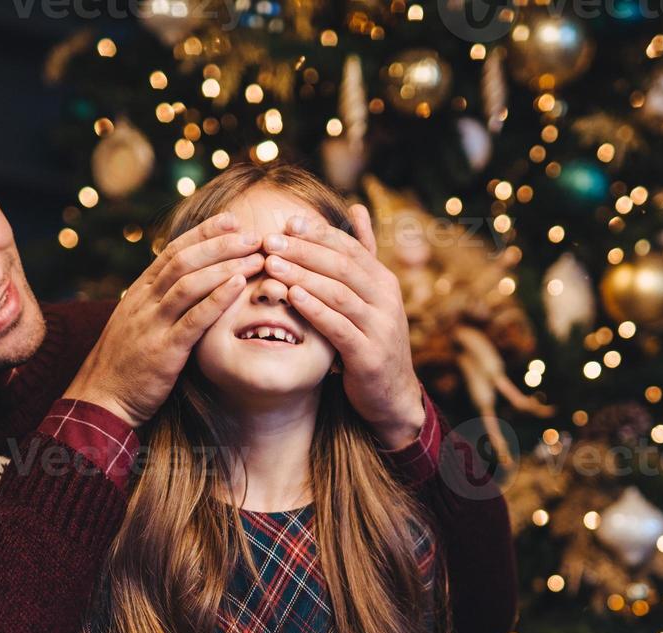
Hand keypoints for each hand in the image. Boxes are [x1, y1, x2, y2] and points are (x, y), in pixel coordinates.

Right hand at [64, 213, 262, 428]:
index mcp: (139, 292)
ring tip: (256, 259)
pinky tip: (239, 287)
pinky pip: (193, 319)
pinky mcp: (164, 350)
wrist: (101, 399)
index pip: (173, 250)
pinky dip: (217, 300)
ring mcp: (152, 324)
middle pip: (184, 260)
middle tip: (254, 236)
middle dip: (221, 244)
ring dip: (226, 267)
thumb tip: (187, 283)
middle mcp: (144, 301)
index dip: (204, 233)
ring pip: (189, 283)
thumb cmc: (126, 364)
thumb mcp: (137, 323)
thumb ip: (159, 302)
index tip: (233, 221)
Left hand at [260, 205, 425, 449]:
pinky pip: (339, 327)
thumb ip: (362, 255)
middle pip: (342, 266)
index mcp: (384, 282)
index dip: (318, 233)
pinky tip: (292, 297)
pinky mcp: (369, 355)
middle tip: (270, 240)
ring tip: (272, 264)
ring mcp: (380, 328)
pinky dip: (315, 310)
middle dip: (303, 251)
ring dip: (303, 276)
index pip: (350, 247)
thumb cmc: (371, 340)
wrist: (392, 395)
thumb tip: (356, 207)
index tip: (287, 222)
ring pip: (339, 293)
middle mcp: (387, 300)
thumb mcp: (371, 296)